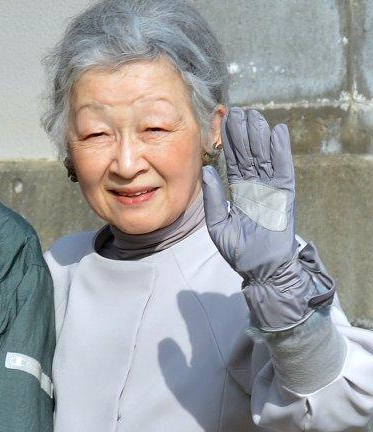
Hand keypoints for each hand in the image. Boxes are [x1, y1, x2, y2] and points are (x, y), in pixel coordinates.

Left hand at [202, 108, 315, 330]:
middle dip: (244, 133)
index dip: (231, 143)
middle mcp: (257, 187)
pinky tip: (277, 132)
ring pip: (266, 157)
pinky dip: (281, 151)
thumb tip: (207, 171)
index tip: (225, 124)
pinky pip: (284, 169)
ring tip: (254, 115)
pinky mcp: (285, 196)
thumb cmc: (239, 251)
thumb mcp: (217, 224)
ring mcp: (272, 190)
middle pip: (250, 155)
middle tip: (237, 111)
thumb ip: (213, 198)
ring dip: (260, 136)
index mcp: (240, 192)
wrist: (260, 270)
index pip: (235, 162)